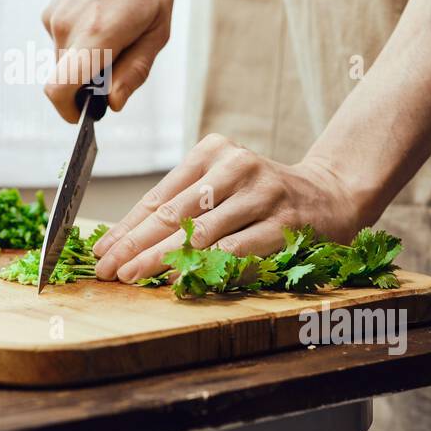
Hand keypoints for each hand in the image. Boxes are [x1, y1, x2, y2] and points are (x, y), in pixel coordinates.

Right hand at [41, 0, 172, 121]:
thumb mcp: (157, 30)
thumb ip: (134, 71)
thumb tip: (113, 104)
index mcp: (96, 34)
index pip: (59, 89)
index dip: (69, 111)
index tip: (85, 115)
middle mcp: (66, 27)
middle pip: (66, 80)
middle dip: (89, 83)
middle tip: (123, 57)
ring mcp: (54, 17)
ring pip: (66, 61)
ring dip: (88, 60)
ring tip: (118, 30)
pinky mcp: (50, 11)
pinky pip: (64, 42)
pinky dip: (82, 42)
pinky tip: (104, 15)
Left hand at [92, 134, 363, 282]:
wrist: (329, 194)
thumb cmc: (260, 195)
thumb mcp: (221, 185)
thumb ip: (183, 207)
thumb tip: (126, 243)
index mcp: (213, 152)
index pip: (159, 195)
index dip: (126, 226)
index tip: (101, 251)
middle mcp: (235, 166)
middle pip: (173, 213)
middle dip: (134, 244)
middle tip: (107, 268)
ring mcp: (261, 193)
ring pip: (200, 231)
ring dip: (161, 257)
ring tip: (133, 275)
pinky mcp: (283, 222)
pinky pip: (236, 248)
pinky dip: (206, 265)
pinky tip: (181, 278)